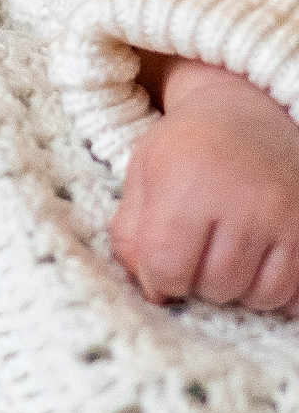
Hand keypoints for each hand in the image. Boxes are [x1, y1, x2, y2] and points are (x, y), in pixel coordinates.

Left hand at [110, 60, 298, 313]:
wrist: (245, 115)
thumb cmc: (184, 148)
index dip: (157, 279)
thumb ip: (130, 230)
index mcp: (186, 186)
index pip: (167, 266)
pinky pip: (294, 294)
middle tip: (195, 252)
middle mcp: (241, 202)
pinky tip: (257, 261)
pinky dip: (274, 291)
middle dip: (198, 282)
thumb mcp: (143, 173)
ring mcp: (284, 218)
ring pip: (258, 297)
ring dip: (237, 289)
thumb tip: (148, 288)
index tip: (160, 266)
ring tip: (225, 253)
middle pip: (215, 287)